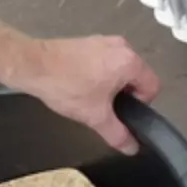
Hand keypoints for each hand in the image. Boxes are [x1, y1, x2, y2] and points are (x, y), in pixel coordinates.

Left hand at [9, 34, 159, 153]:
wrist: (34, 66)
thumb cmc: (65, 84)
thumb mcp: (95, 117)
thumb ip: (117, 134)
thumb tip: (131, 146)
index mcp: (130, 61)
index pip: (152, 87)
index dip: (141, 105)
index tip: (122, 112)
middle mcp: (122, 46)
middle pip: (137, 77)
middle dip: (124, 95)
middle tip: (103, 106)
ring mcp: (105, 41)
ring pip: (120, 70)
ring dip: (110, 85)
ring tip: (90, 96)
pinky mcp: (90, 41)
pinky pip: (105, 61)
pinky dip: (99, 74)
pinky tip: (81, 84)